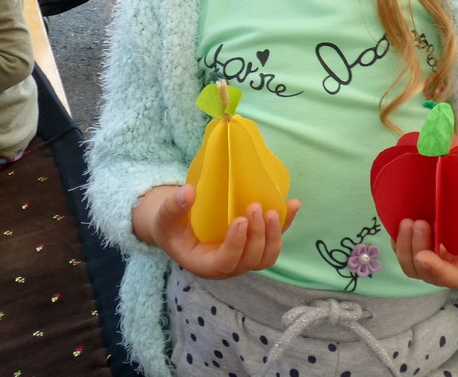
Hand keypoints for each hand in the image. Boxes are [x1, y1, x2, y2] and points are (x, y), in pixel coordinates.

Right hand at [135, 184, 300, 279]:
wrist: (177, 229)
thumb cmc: (169, 226)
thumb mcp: (164, 217)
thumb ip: (173, 206)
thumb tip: (188, 192)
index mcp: (205, 264)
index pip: (225, 262)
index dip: (236, 245)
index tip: (239, 221)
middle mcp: (227, 266)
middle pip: (251, 260)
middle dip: (257, 235)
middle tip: (255, 207)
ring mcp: (242, 258)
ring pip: (266, 256)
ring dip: (275, 235)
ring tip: (275, 210)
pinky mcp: (252, 246)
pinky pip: (272, 240)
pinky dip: (285, 225)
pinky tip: (293, 205)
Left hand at [392, 202, 457, 289]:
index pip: (453, 279)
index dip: (437, 272)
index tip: (423, 256)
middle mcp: (451, 267)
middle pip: (425, 273)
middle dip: (416, 251)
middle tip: (418, 222)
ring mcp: (435, 257)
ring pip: (410, 265)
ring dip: (404, 246)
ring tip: (407, 220)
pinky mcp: (422, 244)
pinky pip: (403, 250)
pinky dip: (398, 240)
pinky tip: (399, 222)